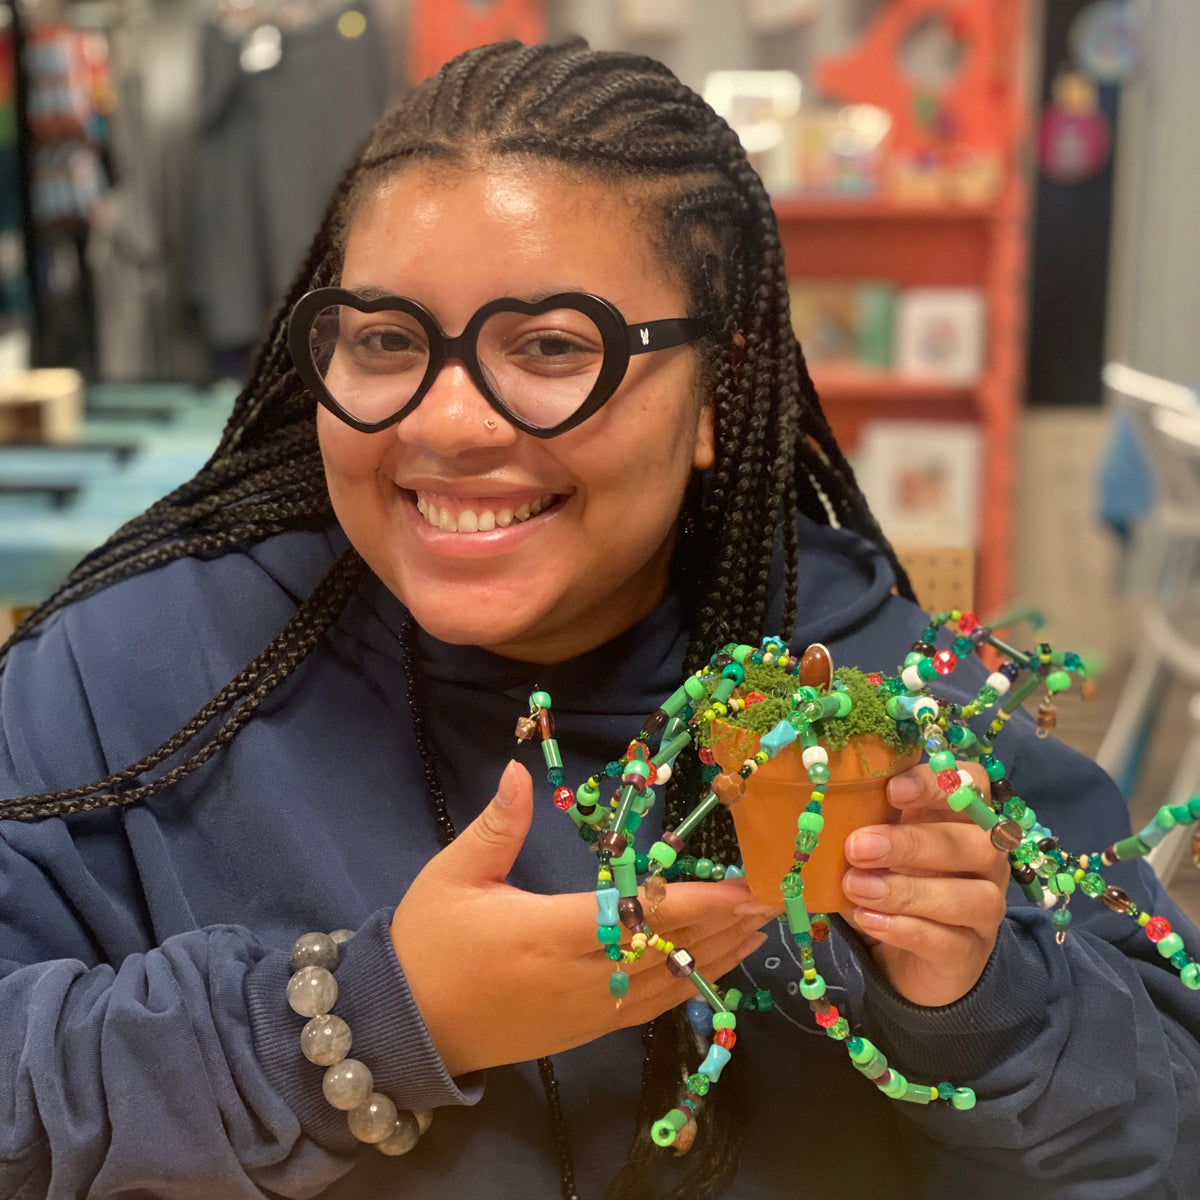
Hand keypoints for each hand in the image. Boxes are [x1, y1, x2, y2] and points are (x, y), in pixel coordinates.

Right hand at [390, 761, 776, 1076]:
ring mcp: (584, 1013)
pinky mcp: (582, 1030)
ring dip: (716, 956)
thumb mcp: (451, 876)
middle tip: (772, 900)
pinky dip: (687, 986)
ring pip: (666, 986)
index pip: (636, 917)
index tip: (742, 888)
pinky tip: (713, 969)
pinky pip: (647, 1010)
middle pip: (666, 953)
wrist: (404, 1029)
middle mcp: (576, 979)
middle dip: (724, 926)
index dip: (695, 904)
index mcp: (545, 934)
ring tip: (758, 928)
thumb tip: (516, 772)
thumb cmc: (428, 943)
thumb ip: (494, 826)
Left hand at [840, 761, 1008, 1006]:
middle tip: (857, 847)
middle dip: (913, 843)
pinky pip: (951, 942)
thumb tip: (822, 808)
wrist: (904, 955)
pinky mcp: (971, 954)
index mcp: (963, 819)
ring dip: (908, 891)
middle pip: (976, 843)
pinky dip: (907, 929)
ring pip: (973, 897)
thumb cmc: (890, 879)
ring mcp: (986, 910)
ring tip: (856, 888)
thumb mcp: (876, 845)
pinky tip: (868, 919)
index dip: (937, 784)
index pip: (972, 785)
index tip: (893, 790)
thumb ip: (865, 822)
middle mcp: (986, 861)